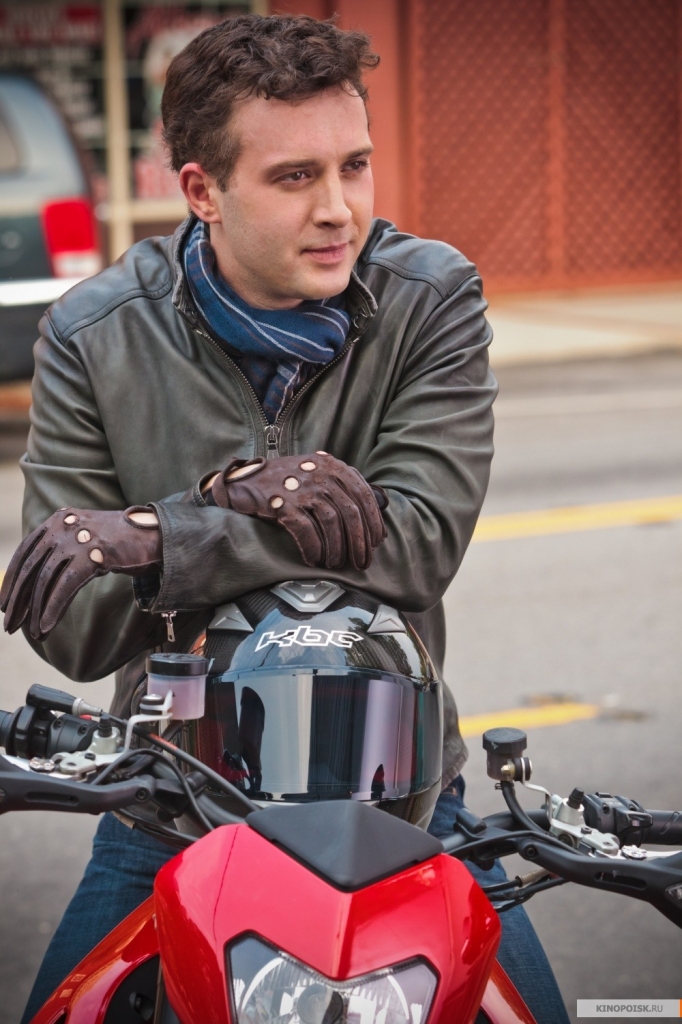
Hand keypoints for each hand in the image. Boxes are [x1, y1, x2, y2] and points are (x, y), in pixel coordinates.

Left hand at [1, 507, 161, 640]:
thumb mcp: (84, 537)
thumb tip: (34, 581)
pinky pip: (65, 587)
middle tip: (9, 624)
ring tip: (31, 632)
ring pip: (45, 579)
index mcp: (58, 519)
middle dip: (18, 600)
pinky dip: (52, 609)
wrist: (154, 535)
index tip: (3, 604)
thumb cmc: (120, 542)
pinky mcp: (93, 555)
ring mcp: (78, 539)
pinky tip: (45, 626)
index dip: (12, 581)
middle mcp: (64, 525)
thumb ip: (61, 548)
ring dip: (35, 610)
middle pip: (31, 567)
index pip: (25, 552)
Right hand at [210, 452, 387, 570]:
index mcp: (333, 466)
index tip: (375, 544)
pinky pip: (305, 530)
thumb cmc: (288, 483)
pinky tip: (314, 560)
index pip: (364, 496)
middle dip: (359, 542)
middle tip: (361, 563)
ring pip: (331, 522)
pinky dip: (313, 549)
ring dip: (337, 549)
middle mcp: (319, 474)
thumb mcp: (319, 474)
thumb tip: (379, 518)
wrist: (246, 480)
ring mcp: (300, 487)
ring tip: (335, 564)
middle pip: (351, 512)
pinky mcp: (281, 503)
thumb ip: (345, 488)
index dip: (373, 523)